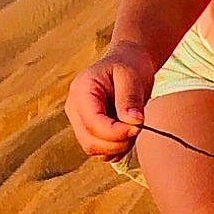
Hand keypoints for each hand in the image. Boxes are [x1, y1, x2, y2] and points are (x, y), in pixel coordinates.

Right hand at [65, 42, 154, 157]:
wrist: (127, 62)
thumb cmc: (129, 65)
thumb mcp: (132, 76)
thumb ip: (130, 99)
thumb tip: (133, 122)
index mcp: (81, 91)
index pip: (93, 123)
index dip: (116, 132)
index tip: (138, 125)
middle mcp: (75, 108)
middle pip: (90, 142)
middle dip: (118, 142)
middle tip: (138, 126)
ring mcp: (80, 121)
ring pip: (95, 149)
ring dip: (119, 146)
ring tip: (133, 125)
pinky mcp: (89, 131)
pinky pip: (101, 151)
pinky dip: (117, 148)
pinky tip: (128, 131)